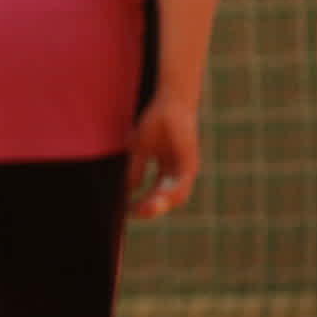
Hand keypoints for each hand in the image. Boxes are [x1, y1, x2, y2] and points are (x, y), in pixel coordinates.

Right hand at [127, 93, 199, 220]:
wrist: (170, 103)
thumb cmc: (156, 122)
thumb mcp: (139, 149)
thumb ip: (135, 168)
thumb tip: (127, 189)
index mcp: (167, 170)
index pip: (156, 193)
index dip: (142, 203)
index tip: (128, 211)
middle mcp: (178, 172)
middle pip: (166, 198)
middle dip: (151, 208)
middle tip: (134, 214)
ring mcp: (186, 168)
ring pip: (176, 195)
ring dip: (160, 204)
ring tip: (144, 209)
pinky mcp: (190, 161)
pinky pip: (182, 183)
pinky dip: (171, 193)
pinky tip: (158, 199)